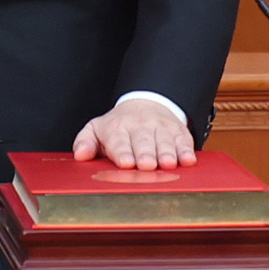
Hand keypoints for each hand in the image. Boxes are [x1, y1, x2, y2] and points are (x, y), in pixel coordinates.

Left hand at [72, 95, 195, 169]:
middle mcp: (140, 126)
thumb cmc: (118, 125)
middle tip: (147, 165)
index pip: (119, 141)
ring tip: (167, 164)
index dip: (123, 152)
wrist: (144, 104)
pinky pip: (184, 141)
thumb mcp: (96, 129)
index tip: (126, 162)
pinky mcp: (178, 131)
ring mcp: (161, 128)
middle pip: (143, 142)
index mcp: (117, 128)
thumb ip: (85, 142)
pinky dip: (186, 151)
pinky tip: (187, 160)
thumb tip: (80, 155)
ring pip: (164, 142)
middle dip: (145, 154)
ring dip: (167, 153)